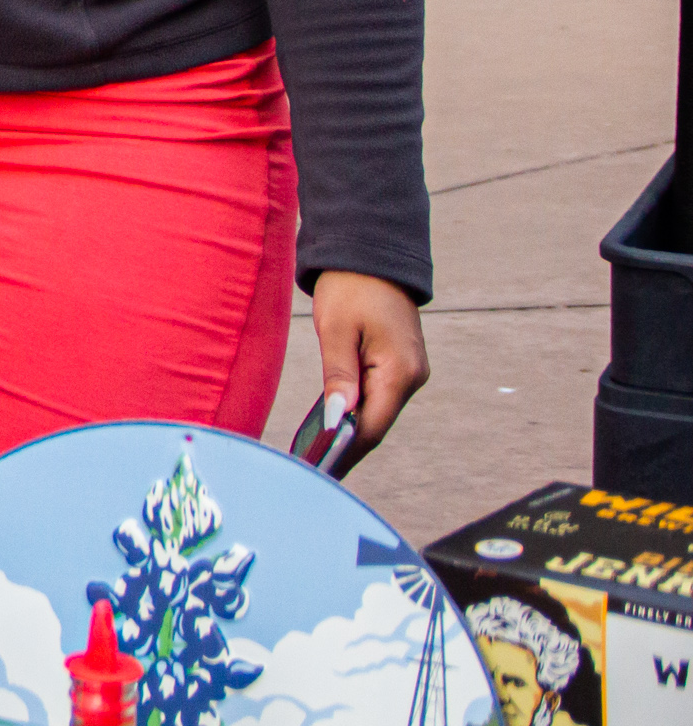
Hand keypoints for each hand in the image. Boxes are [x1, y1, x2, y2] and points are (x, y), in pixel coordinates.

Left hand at [311, 269, 428, 472]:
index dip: (346, 451)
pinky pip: (378, 396)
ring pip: (378, 412)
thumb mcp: (336, 330)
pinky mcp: (400, 364)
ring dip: (352, 431)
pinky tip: (334, 424)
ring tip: (318, 455)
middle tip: (313, 470)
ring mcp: (409, 371)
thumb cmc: (350, 286)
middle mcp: (412, 376)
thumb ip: (339, 376)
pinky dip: (357, 411)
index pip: (372, 426)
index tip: (321, 472)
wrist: (370, 253)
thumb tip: (338, 419)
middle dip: (347, 447)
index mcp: (400, 371)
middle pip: (376, 423)